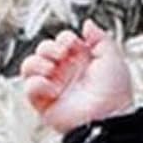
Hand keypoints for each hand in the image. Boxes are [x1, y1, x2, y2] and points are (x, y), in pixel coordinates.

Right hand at [19, 17, 134, 133]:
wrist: (108, 118)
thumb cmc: (114, 93)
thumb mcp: (113, 58)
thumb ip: (100, 38)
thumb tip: (87, 24)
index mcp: (81, 62)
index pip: (62, 41)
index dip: (65, 39)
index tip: (74, 45)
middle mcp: (66, 73)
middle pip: (43, 49)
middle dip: (49, 47)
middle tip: (62, 55)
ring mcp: (54, 88)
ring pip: (30, 65)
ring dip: (38, 62)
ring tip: (52, 70)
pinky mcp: (44, 103)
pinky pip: (28, 87)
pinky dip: (36, 84)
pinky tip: (52, 89)